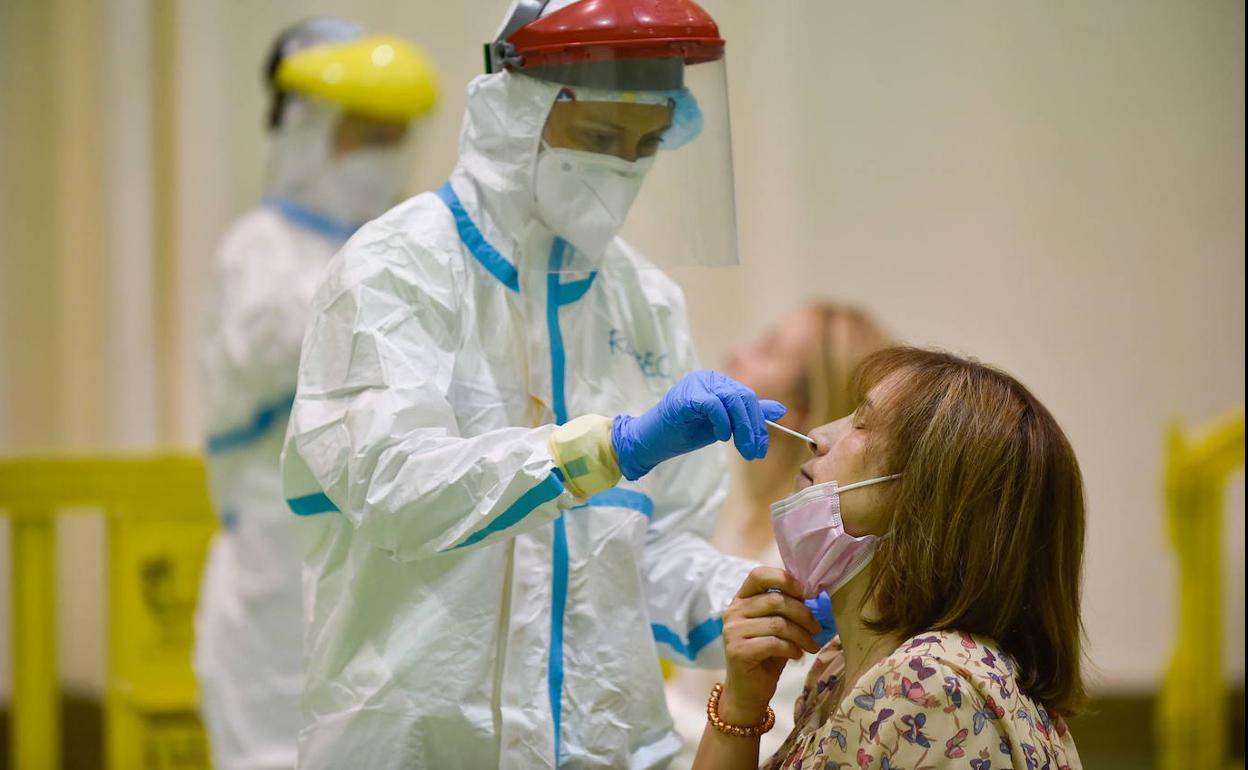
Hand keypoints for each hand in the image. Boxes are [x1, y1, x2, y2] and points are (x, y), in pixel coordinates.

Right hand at [612, 370, 785, 479]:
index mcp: (717, 382)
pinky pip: (713, 405)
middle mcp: (708, 377)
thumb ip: (747, 415)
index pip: (747, 398)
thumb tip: (780, 409)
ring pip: (732, 400)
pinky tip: (721, 437)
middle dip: (753, 428)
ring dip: (742, 428)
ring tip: (743, 449)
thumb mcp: (722, 425)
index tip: (760, 448)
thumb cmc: (683, 433)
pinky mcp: (686, 395)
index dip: (758, 423)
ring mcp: (696, 384)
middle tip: (755, 453)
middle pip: (743, 398)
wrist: (650, 442)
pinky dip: (722, 422)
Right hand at [719, 567, 821, 722]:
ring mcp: (733, 631)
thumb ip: (787, 608)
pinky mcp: (738, 651)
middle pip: (776, 600)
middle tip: (817, 628)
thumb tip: (813, 593)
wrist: (748, 691)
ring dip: (802, 635)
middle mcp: (733, 612)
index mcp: (741, 599)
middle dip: (803, 614)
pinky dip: (792, 649)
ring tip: (812, 645)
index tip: (805, 592)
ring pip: (778, 624)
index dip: (784, 579)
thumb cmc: (767, 655)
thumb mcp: (777, 627)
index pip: (758, 575)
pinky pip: (774, 643)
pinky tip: (798, 655)